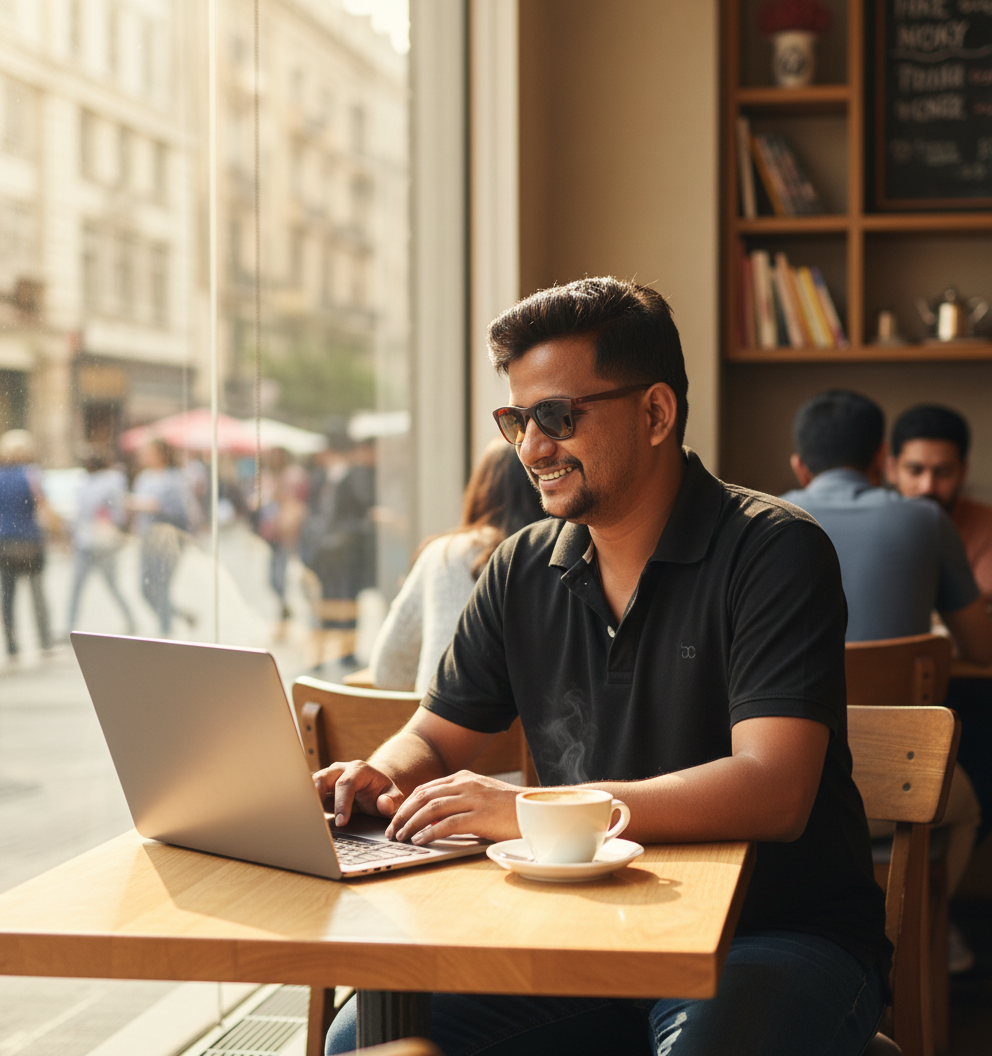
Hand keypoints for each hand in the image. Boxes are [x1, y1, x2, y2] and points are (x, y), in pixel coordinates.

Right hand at [313, 760, 405, 827]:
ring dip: (308, 800)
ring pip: (311, 783)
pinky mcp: (320, 786)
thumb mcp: (394, 797)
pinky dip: (307, 803)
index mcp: (359, 770)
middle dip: (317, 798)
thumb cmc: (383, 794)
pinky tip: (306, 818)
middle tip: (317, 820)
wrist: (375, 788)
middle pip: (323, 778)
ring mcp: (328, 776)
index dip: (342, 803)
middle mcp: (341, 769)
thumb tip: (383, 804)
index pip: (346, 784)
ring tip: (308, 819)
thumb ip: (392, 801)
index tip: (341, 822)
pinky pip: (309, 792)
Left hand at [385, 771, 523, 843]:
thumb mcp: (480, 797)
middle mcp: (466, 784)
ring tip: (401, 836)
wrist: (537, 810)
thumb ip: (458, 801)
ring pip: (431, 808)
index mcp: (464, 777)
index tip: (396, 819)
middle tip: (391, 830)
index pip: (426, 788)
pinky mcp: (480, 816)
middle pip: (424, 796)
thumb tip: (431, 817)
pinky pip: (447, 823)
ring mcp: (473, 798)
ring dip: (411, 823)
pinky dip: (429, 832)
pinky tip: (420, 840)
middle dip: (403, 813)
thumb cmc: (508, 808)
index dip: (407, 804)